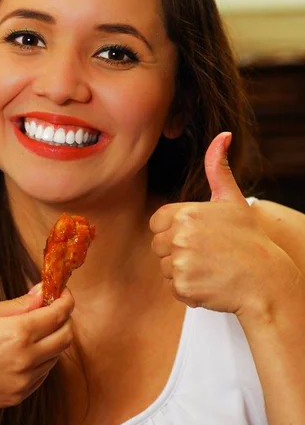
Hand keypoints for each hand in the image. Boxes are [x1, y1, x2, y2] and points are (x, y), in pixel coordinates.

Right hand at [0, 285, 73, 415]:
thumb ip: (19, 304)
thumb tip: (43, 292)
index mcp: (18, 333)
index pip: (60, 313)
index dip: (65, 299)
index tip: (62, 292)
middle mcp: (26, 359)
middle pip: (65, 336)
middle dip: (64, 319)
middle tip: (50, 308)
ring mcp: (23, 381)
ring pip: (56, 356)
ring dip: (52, 339)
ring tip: (31, 329)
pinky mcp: (18, 396)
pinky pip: (42, 374)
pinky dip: (42, 359)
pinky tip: (23, 350)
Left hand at [149, 132, 300, 321]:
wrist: (266, 280)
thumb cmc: (249, 239)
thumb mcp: (232, 200)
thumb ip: (218, 168)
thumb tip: (223, 134)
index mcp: (185, 213)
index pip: (157, 222)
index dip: (173, 230)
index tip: (197, 236)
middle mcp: (179, 236)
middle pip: (158, 245)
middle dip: (177, 251)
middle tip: (207, 254)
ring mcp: (180, 262)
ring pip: (164, 267)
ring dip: (182, 271)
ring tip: (209, 268)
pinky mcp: (183, 286)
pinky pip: (171, 288)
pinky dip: (187, 290)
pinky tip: (209, 283)